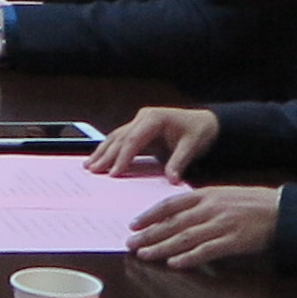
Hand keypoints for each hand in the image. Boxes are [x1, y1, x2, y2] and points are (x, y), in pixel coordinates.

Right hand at [87, 105, 215, 178]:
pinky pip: (121, 139)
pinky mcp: (140, 129)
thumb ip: (179, 162)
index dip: (122, 157)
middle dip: (106, 155)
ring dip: (103, 151)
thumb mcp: (192, 147)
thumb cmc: (199, 131)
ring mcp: (140, 122)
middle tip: (93, 171)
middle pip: (120, 138)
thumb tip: (171, 179)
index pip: (133, 140)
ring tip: (89, 166)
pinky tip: (100, 158)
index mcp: (154, 118)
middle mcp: (144, 118)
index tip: (114, 173)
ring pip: (116, 137)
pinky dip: (109, 149)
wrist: (207, 123)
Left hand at [127, 182, 279, 268]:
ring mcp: (221, 224)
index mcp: (206, 194)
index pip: (170, 204)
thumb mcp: (223, 195)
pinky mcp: (233, 241)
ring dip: (162, 247)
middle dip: (149, 234)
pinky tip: (174, 264)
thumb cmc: (251, 202)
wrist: (281, 210)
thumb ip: (200, 203)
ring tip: (145, 255)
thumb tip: (175, 214)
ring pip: (185, 237)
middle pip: (173, 223)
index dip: (149, 215)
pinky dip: (189, 257)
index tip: (133, 224)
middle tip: (131, 244)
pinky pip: (206, 250)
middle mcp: (210, 208)